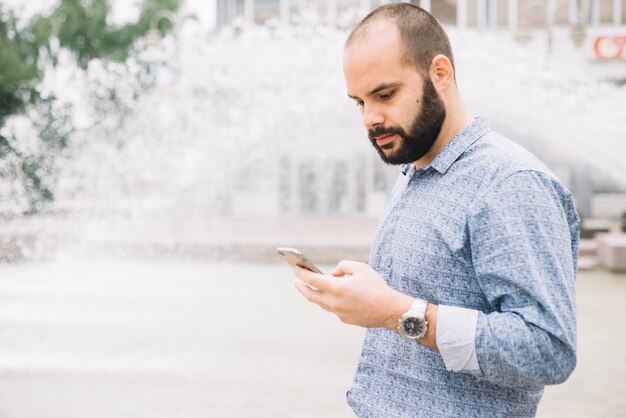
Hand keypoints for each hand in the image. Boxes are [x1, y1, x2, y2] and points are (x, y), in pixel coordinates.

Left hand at [293, 260, 413, 329]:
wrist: (389, 310)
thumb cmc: (376, 287)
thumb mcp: (361, 268)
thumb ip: (343, 266)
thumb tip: (333, 274)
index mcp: (337, 288)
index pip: (312, 279)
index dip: (301, 273)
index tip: (295, 268)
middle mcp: (334, 302)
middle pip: (311, 295)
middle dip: (302, 287)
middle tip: (297, 281)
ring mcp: (338, 313)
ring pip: (321, 303)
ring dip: (315, 294)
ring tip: (313, 287)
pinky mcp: (344, 319)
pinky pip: (333, 308)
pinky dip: (330, 300)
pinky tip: (333, 295)